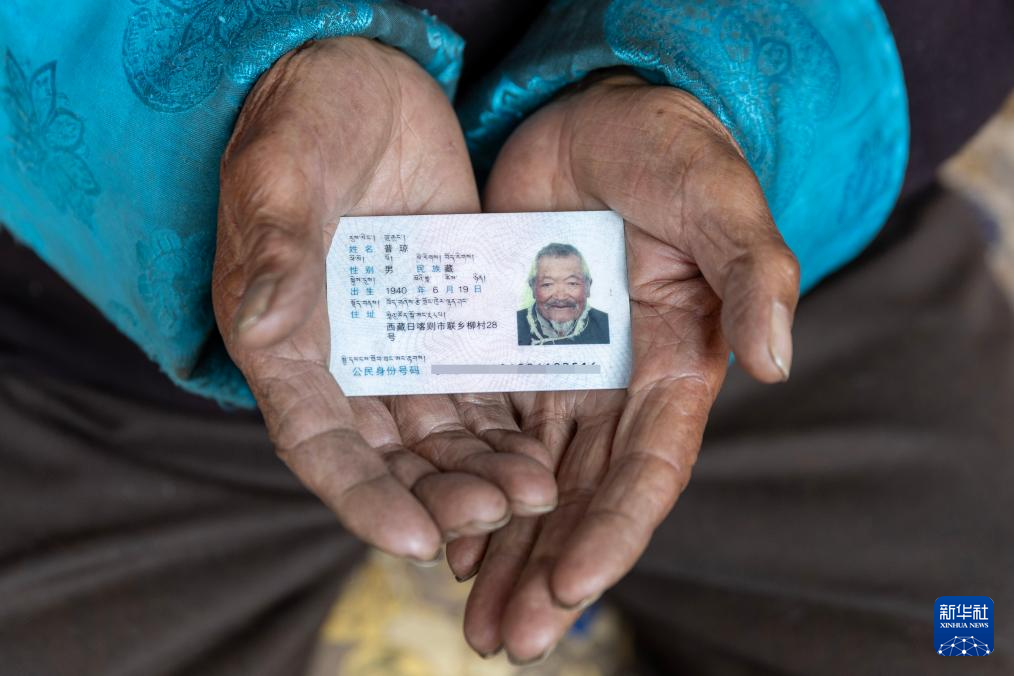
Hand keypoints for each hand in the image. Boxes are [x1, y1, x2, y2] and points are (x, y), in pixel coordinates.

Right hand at [212, 37, 556, 563]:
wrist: (360, 81)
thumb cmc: (303, 117)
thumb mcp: (280, 172)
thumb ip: (276, 249)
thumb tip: (265, 325)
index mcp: (284, 341)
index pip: (318, 442)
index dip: (362, 496)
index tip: (415, 539)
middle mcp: (343, 359)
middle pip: (390, 453)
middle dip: (442, 493)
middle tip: (501, 510)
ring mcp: (400, 342)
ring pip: (440, 433)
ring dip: (483, 470)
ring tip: (537, 491)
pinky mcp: (448, 319)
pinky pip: (478, 386)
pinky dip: (506, 424)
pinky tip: (545, 448)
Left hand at [451, 71, 799, 661]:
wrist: (595, 112)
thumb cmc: (668, 150)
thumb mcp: (719, 200)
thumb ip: (755, 275)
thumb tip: (779, 364)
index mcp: (675, 368)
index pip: (646, 470)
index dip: (612, 531)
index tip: (570, 586)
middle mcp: (615, 388)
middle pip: (580, 498)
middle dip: (546, 569)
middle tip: (507, 640)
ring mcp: (558, 374)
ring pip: (528, 482)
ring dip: (502, 550)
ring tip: (471, 617)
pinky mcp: (506, 349)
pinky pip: (484, 433)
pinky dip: (467, 487)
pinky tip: (441, 536)